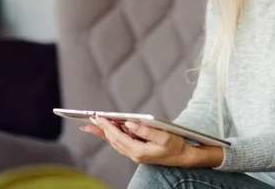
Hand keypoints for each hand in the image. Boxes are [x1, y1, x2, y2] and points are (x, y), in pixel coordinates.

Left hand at [80, 116, 194, 166]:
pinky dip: (113, 135)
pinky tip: (109, 130)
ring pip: (115, 142)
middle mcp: (134, 154)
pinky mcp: (138, 151)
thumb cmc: (176, 145)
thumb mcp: (163, 136)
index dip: (107, 126)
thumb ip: (145, 130)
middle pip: (113, 140)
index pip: (118, 137)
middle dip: (101, 129)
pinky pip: (121, 142)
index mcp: (139, 151)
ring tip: (94, 124)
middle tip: (90, 119)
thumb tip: (129, 124)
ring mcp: (135, 154)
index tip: (98, 117)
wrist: (184, 157)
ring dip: (105, 133)